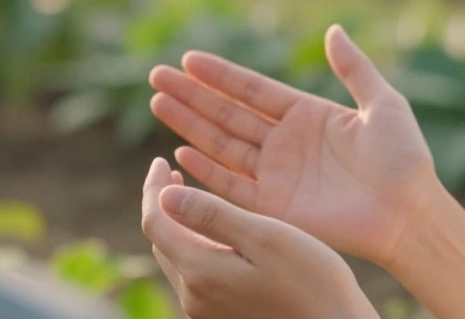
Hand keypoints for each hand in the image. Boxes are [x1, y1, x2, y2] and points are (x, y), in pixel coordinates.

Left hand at [141, 158, 377, 318]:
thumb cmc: (311, 281)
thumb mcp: (265, 237)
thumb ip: (213, 216)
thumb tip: (164, 195)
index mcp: (200, 272)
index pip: (155, 223)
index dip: (152, 189)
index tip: (159, 161)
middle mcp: (194, 297)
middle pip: (161, 242)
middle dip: (162, 205)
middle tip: (173, 173)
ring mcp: (206, 311)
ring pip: (177, 258)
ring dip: (177, 226)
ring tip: (190, 198)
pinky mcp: (221, 317)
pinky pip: (195, 275)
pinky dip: (195, 245)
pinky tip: (215, 234)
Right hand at [148, 25, 440, 266]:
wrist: (409, 213)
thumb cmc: (404, 159)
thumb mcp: (383, 104)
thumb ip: (355, 68)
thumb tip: (333, 29)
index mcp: (307, 115)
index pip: (253, 90)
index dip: (221, 75)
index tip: (189, 58)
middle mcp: (285, 143)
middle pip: (228, 114)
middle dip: (192, 95)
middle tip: (157, 76)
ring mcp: (277, 175)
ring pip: (222, 145)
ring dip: (189, 125)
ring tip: (158, 102)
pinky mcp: (275, 208)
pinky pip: (232, 187)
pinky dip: (206, 171)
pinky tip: (180, 152)